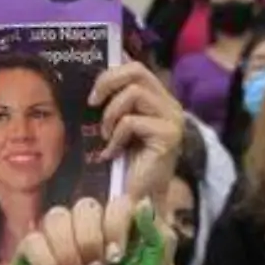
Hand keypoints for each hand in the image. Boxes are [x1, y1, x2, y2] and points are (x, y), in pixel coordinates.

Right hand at [12, 196, 171, 264]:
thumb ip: (158, 242)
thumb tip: (144, 203)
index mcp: (118, 232)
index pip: (118, 202)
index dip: (116, 224)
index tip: (117, 258)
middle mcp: (86, 231)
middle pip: (85, 206)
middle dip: (91, 243)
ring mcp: (55, 241)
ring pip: (56, 217)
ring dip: (69, 256)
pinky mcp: (28, 257)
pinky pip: (33, 240)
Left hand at [92, 62, 183, 202]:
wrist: (142, 197)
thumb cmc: (128, 164)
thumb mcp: (119, 126)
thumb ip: (114, 103)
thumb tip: (94, 83)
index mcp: (159, 98)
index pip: (135, 67)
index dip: (111, 71)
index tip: (92, 91)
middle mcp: (170, 104)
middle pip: (137, 70)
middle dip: (108, 82)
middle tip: (92, 103)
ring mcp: (171, 119)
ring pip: (134, 93)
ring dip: (111, 114)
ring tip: (105, 135)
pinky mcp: (168, 135)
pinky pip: (131, 122)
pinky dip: (115, 138)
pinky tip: (111, 154)